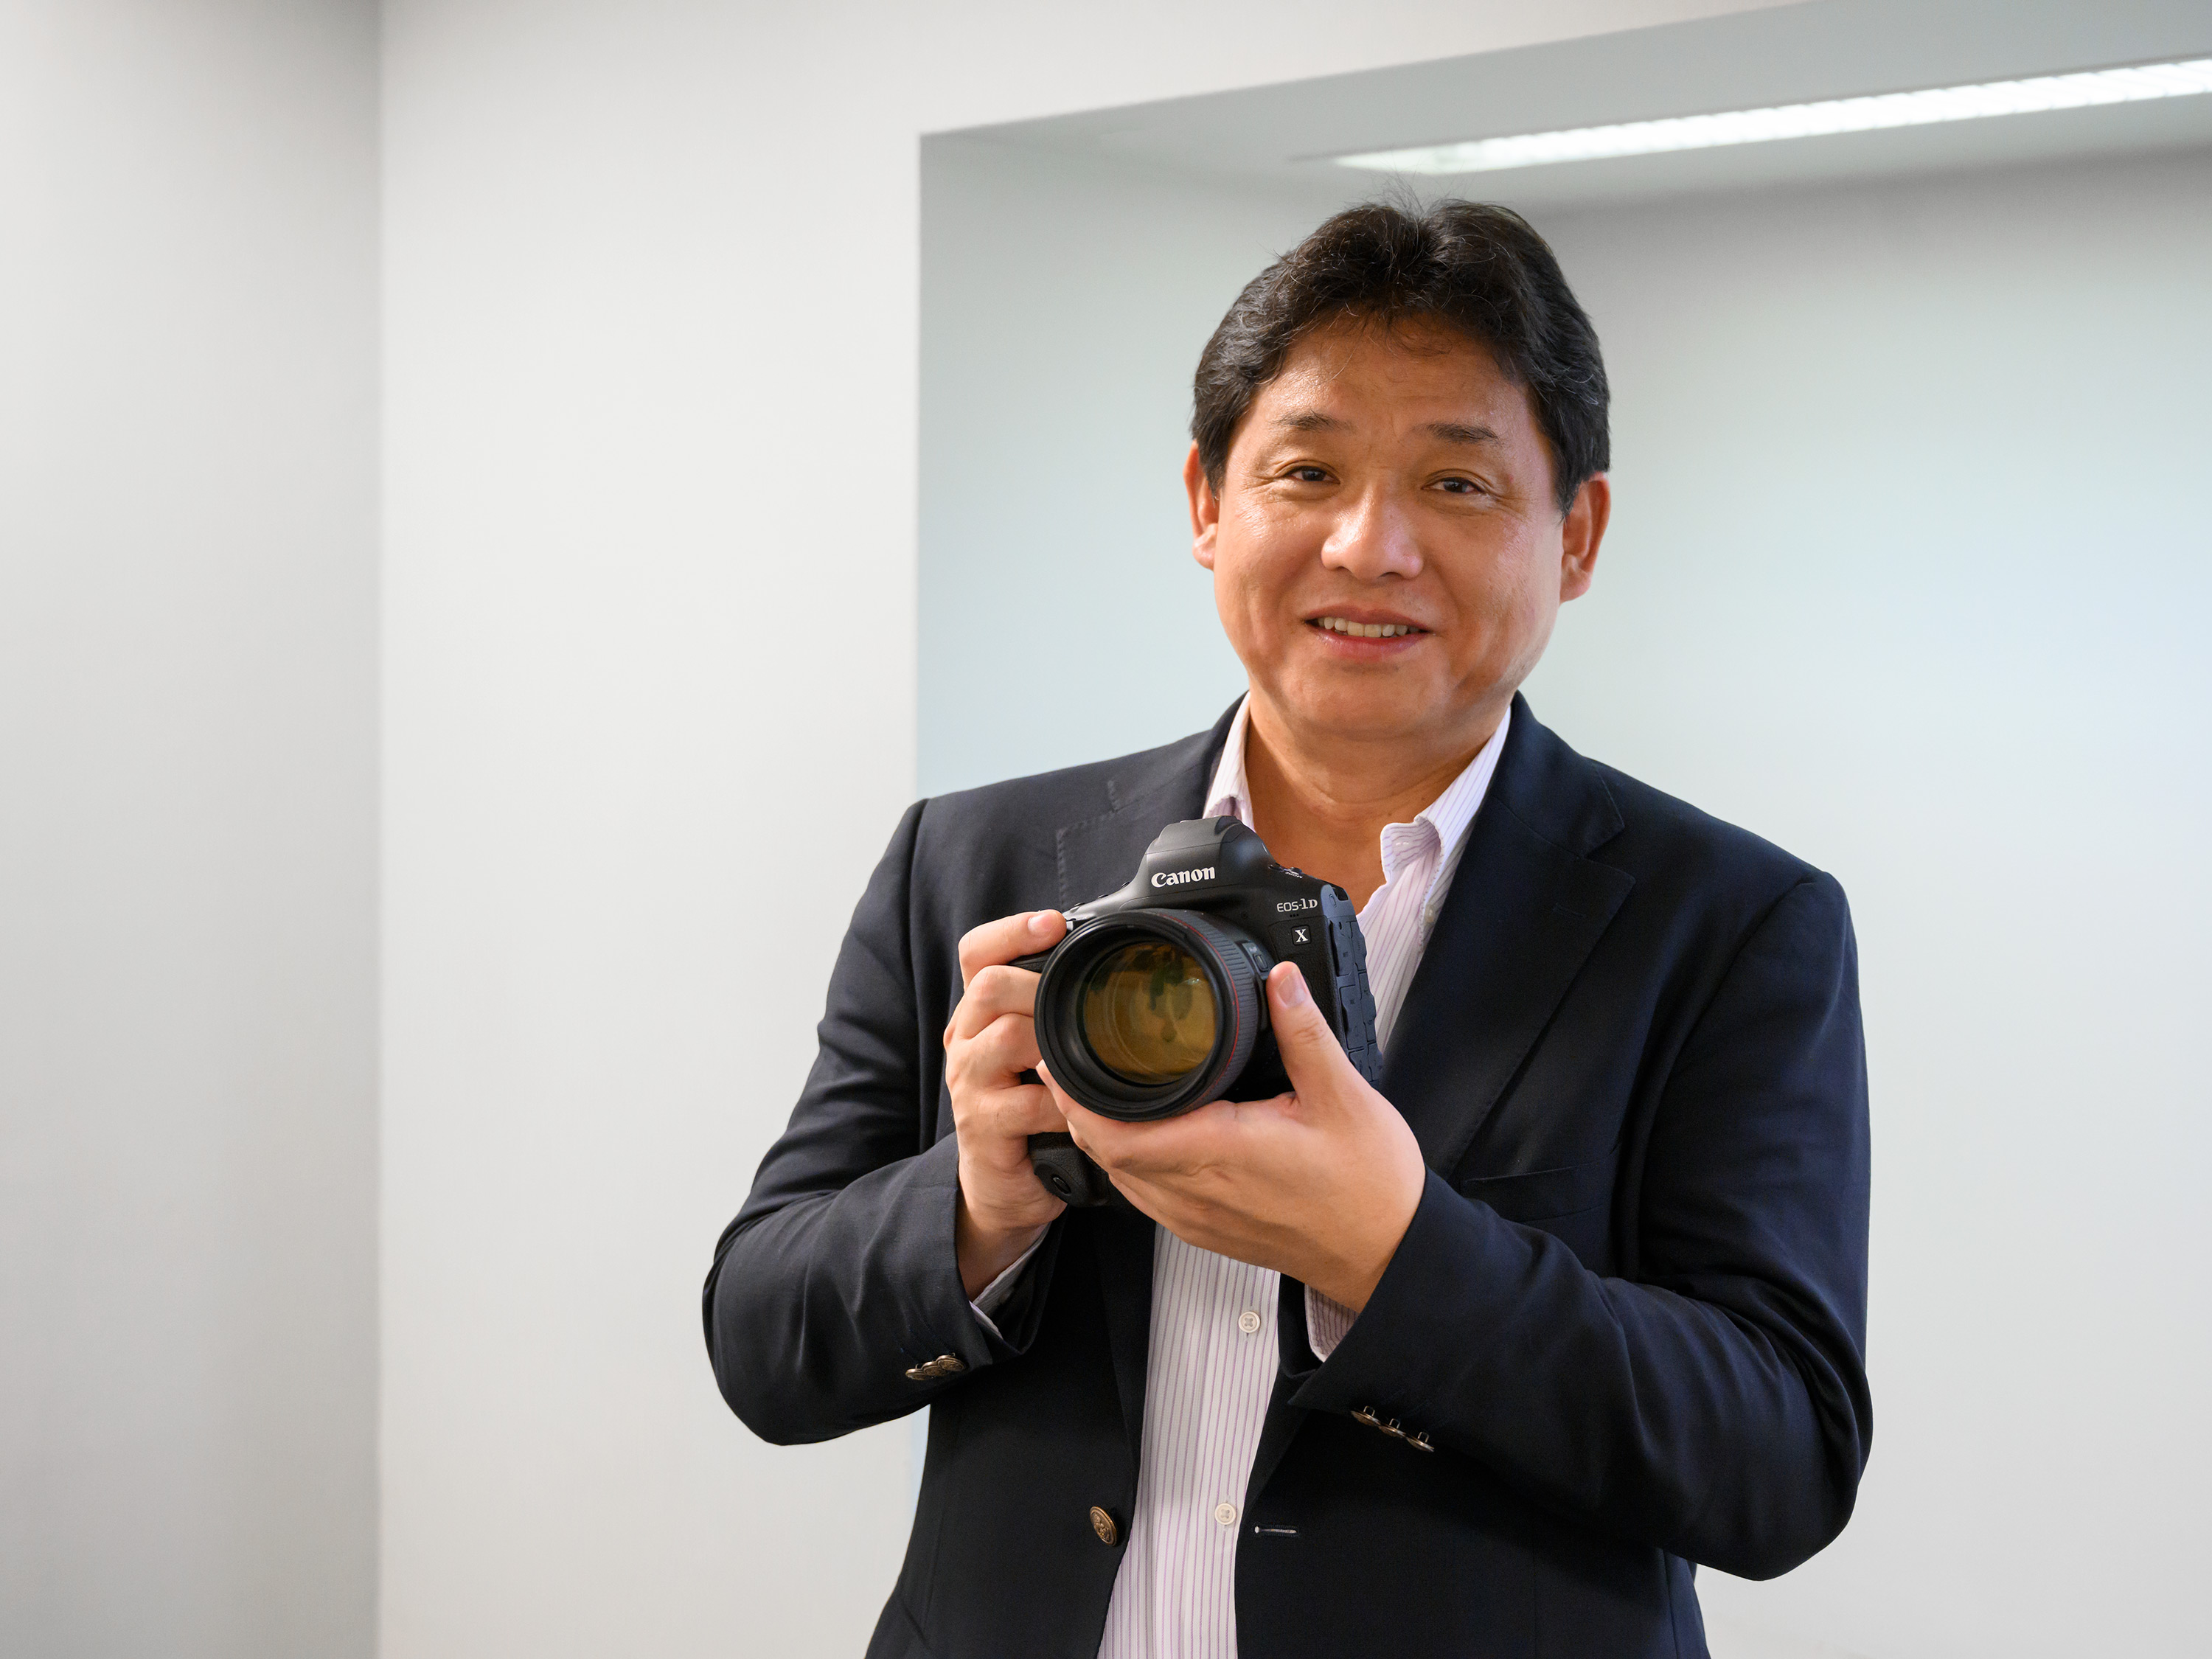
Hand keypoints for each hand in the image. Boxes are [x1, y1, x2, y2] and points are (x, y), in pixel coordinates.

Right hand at [944, 909, 1069, 1297]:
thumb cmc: (1030, 1108)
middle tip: (1083, 1000)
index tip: (1054, 923)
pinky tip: (1084, 1109)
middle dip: (1040, 987)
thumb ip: (1056, 1011)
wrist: (1002, 1183)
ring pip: (1007, 1036)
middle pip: (989, 985)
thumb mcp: (1038, 1050)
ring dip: (1055, 1044)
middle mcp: (966, 1039)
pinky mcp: (983, 1126)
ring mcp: (970, 1083)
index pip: (976, 952)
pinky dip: (1065, 1104)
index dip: (1012, 930)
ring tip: (1086, 1057)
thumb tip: (1115, 965)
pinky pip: (1029, 1101)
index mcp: (980, 1013)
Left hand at [1043, 962, 1425, 1310]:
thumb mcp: (1344, 1095)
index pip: (1118, 1136)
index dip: (1077, 1101)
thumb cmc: (1368, 1188)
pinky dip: (1128, 1161)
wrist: (1385, 1253)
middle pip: (1107, 1154)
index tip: (1063, 1060)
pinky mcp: (1206, 1230)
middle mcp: (1198, 1192)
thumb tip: (1280, 979)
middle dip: (1077, 1108)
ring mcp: (1198, 1217)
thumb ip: (1304, 1032)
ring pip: (1121, 1178)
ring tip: (1094, 1089)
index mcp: (1222, 1153)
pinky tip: (1140, 1133)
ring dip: (1100, 1136)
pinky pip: (1145, 1195)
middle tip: (1070, 1061)